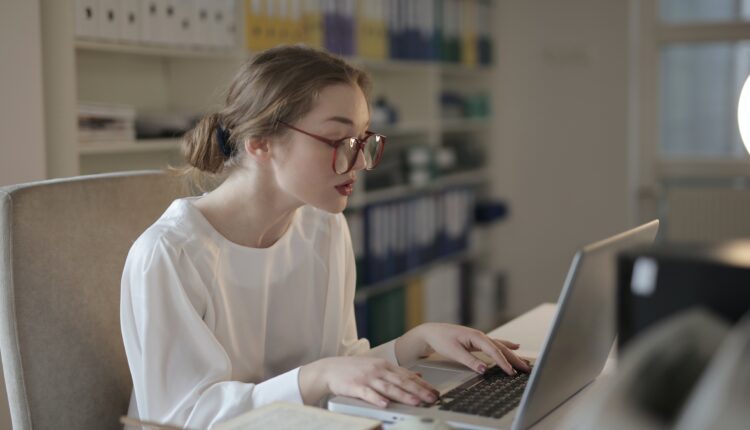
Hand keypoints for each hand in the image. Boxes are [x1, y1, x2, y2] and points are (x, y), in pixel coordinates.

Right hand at [298, 356, 439, 407]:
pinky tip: (385, 404)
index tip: (435, 391)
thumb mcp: (377, 366)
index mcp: (385, 365)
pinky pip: (368, 394)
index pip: (407, 375)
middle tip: (432, 398)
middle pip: (401, 381)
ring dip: (403, 395)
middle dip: (419, 390)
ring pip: (388, 387)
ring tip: (415, 402)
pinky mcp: (355, 386)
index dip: (423, 384)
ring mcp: (367, 378)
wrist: (330, 369)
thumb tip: (418, 373)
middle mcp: (378, 370)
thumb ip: (397, 371)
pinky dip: (377, 399)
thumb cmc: (355, 369)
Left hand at [396, 323, 530, 375]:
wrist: (431, 332)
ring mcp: (479, 338)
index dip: (503, 362)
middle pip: (501, 348)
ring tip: (525, 361)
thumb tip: (484, 369)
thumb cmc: (441, 339)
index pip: (493, 351)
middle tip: (526, 369)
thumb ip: (470, 361)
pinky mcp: (477, 341)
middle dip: (514, 358)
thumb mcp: (454, 352)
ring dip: (512, 354)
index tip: (511, 372)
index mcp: (476, 336)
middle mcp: (480, 336)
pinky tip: (514, 346)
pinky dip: (506, 346)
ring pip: (500, 346)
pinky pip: (495, 344)